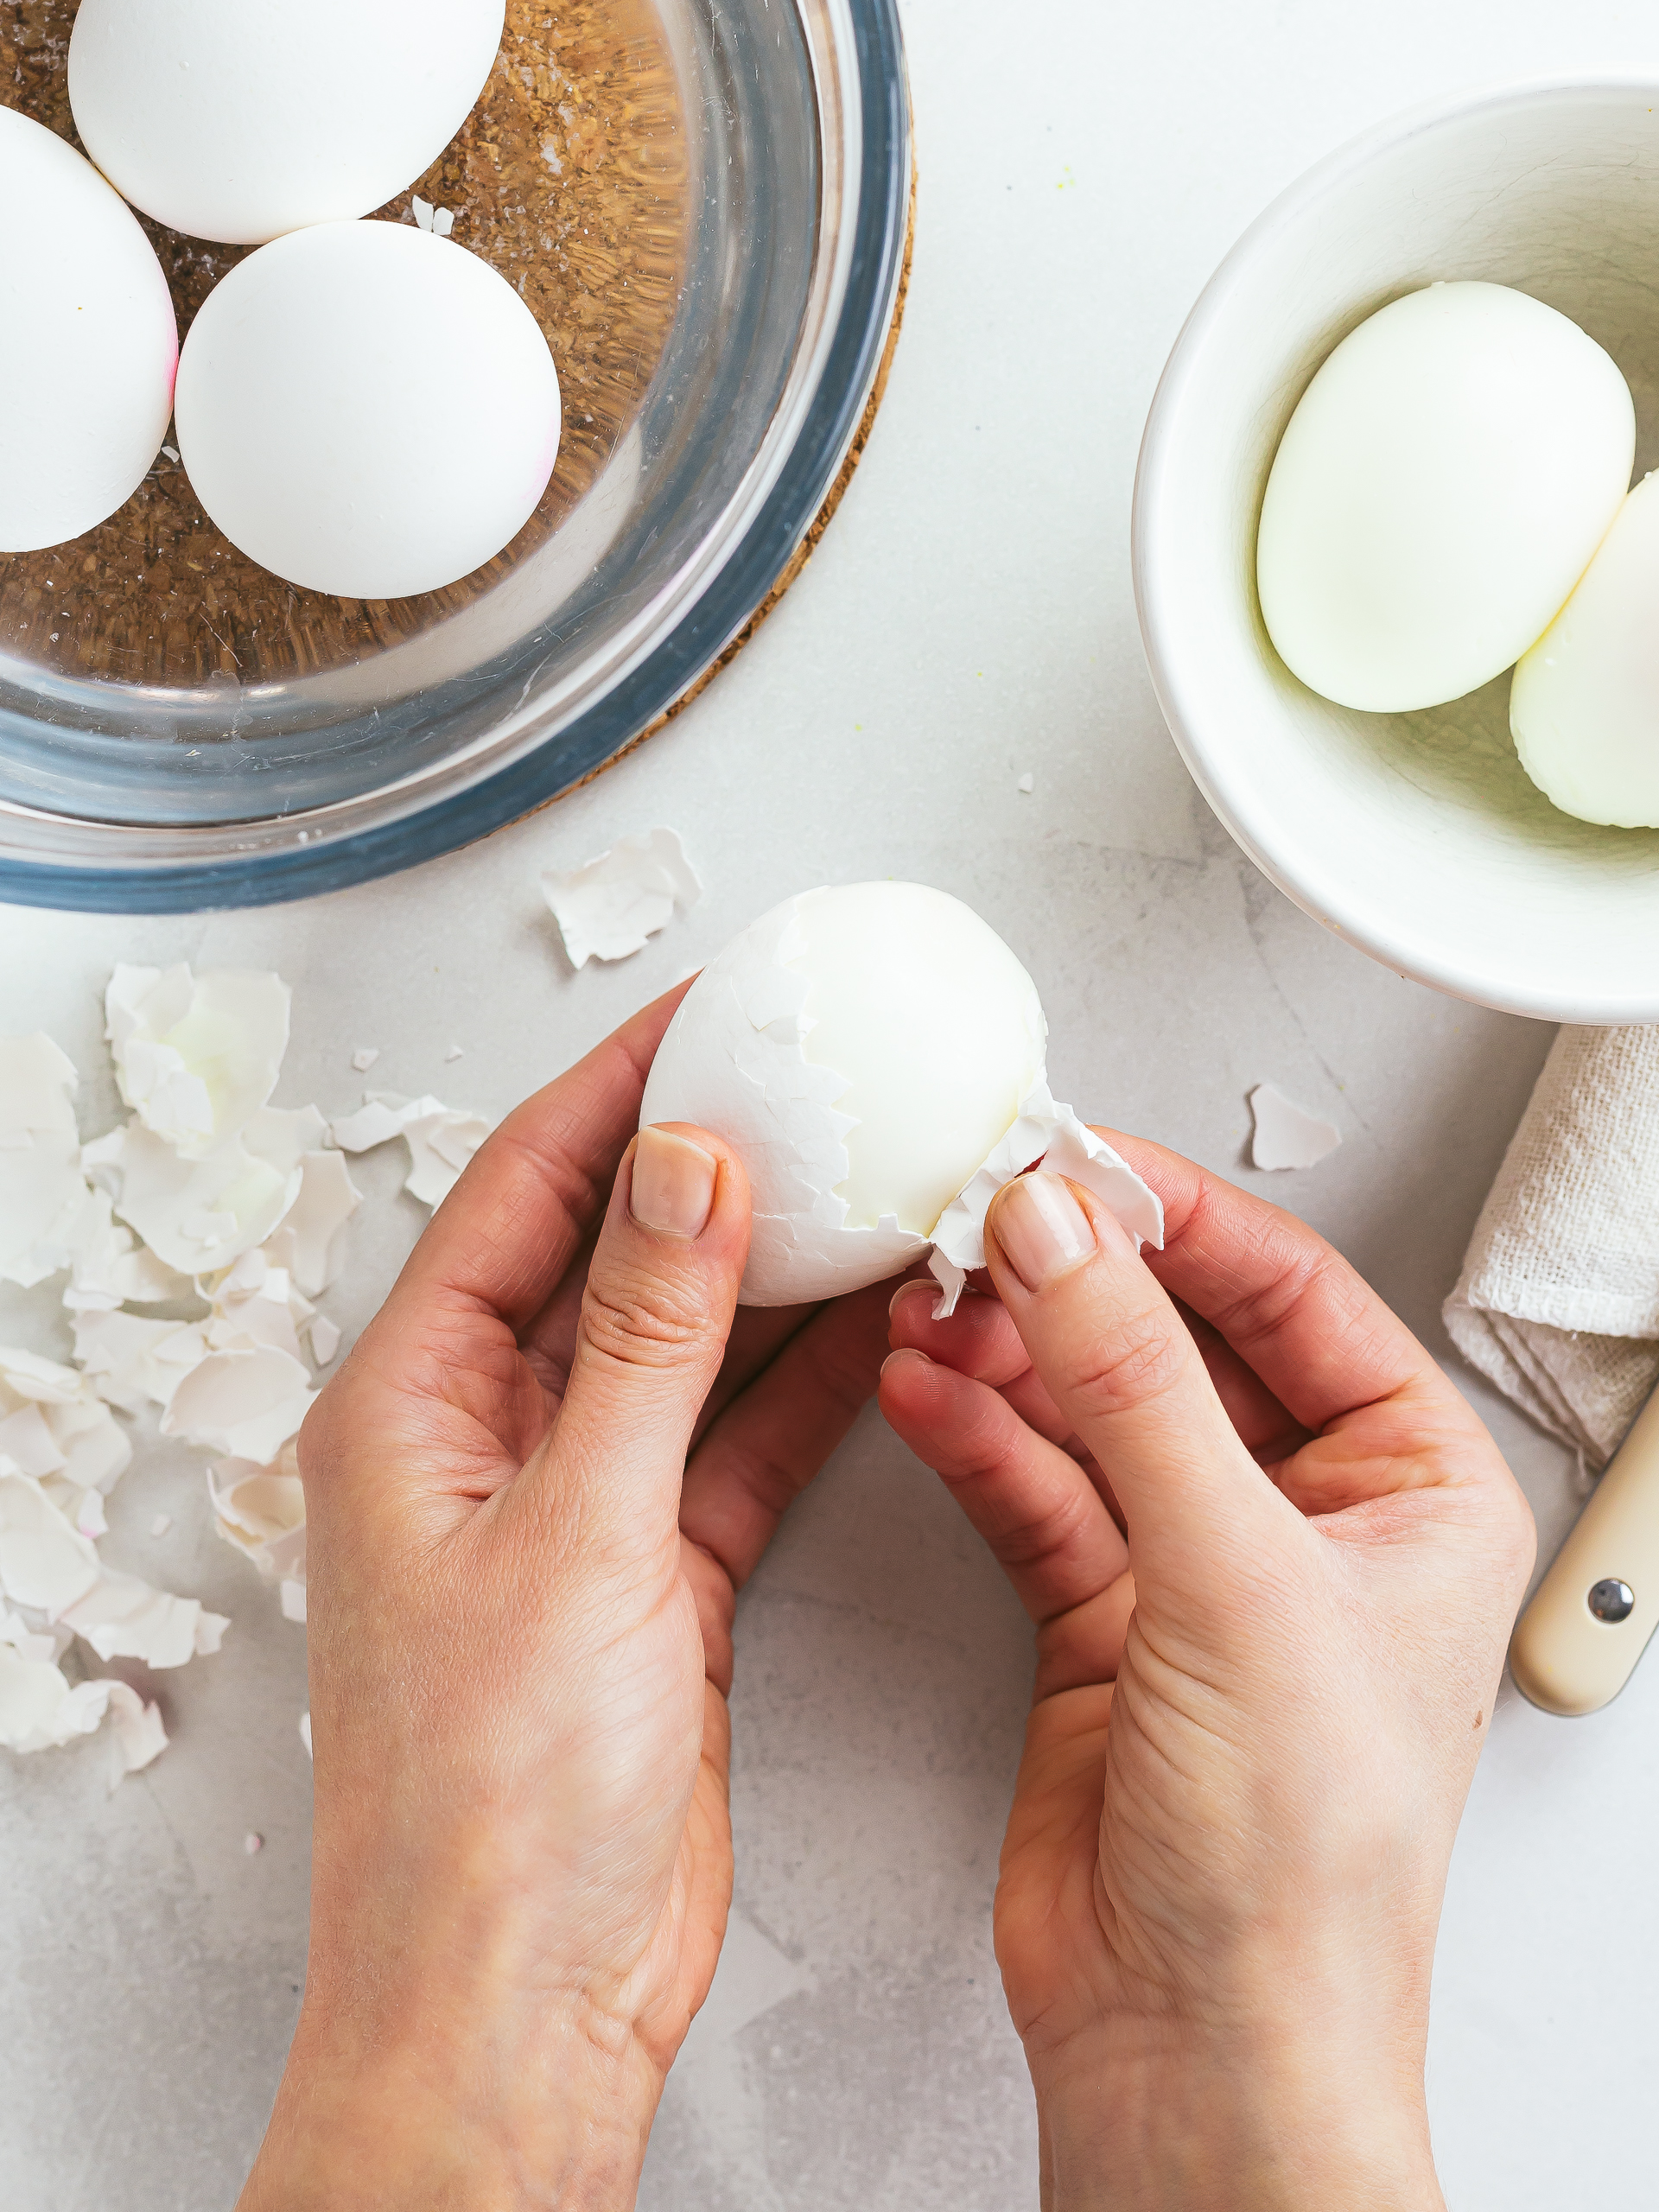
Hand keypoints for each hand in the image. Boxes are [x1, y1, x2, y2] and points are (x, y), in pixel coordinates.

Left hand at [240, 988, 891, 2211]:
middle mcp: (484, 1439)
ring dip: (773, 1272)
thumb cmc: (492, 1807)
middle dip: (709, 1166)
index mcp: (412, 1406)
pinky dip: (803, 1386)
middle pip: (606, 1252)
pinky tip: (872, 1329)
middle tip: (811, 1081)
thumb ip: (645, 1340)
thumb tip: (686, 1168)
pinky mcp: (651, 1571)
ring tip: (867, 1183)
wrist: (525, 1998)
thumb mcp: (580, 1532)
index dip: (620, 1089)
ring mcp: (574, 1504)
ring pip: (685, 1342)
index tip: (711, 1014)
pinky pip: (734, 1438)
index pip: (521, 1190)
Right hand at [880, 1139, 1534, 2211]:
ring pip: (1090, 1409)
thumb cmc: (1303, 1864)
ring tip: (932, 1301)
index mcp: (1412, 1490)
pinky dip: (973, 1436)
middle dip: (1078, 1283)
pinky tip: (922, 1390)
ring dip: (1008, 1354)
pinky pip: (1031, 1489)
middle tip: (983, 1220)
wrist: (1199, 2045)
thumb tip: (1066, 1229)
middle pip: (1180, 1341)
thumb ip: (1133, 1385)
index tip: (1079, 1157)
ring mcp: (1196, 1565)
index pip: (1297, 1295)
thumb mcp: (1232, 1576)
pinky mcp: (1098, 1618)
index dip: (1184, 1217)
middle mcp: (1308, 1517)